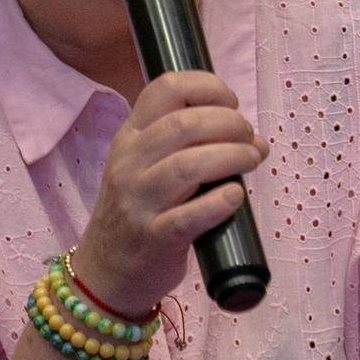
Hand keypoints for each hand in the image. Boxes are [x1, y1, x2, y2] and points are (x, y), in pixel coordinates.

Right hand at [72, 71, 266, 315]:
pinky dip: (220, 202)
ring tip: (251, 160)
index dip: (207, 87)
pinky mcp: (153, 238)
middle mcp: (129, 163)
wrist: (106, 273)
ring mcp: (138, 201)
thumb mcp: (147, 167)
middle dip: (229, 123)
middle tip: (249, 138)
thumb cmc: (139, 213)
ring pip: (188, 165)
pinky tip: (235, 197)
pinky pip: (191, 215)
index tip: (232, 103)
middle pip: (184, 124)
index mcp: (130, 136)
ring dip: (232, 156)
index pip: (165, 88)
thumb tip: (254, 138)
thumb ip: (190, 144)